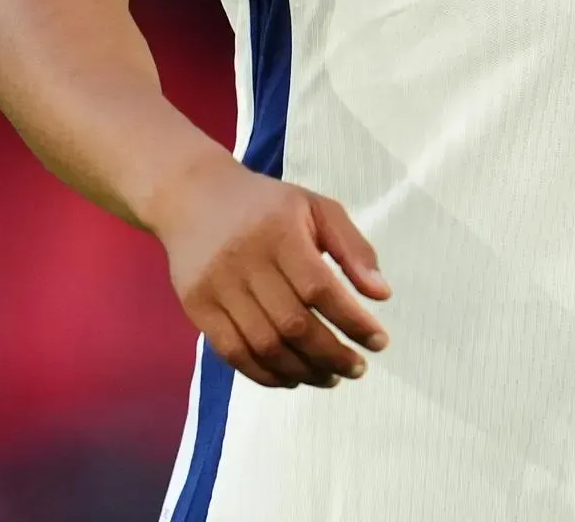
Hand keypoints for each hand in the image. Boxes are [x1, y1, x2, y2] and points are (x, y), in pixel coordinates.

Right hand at [150, 152, 390, 388]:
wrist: (193, 196)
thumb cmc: (266, 205)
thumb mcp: (315, 207)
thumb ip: (353, 247)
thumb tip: (381, 294)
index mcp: (280, 232)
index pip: (320, 289)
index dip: (353, 322)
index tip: (379, 342)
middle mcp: (246, 261)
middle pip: (293, 325)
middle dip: (332, 355)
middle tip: (357, 368)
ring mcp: (217, 288)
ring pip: (264, 346)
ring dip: (303, 371)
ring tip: (329, 376)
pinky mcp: (197, 308)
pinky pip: (234, 354)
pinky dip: (266, 375)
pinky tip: (292, 377)